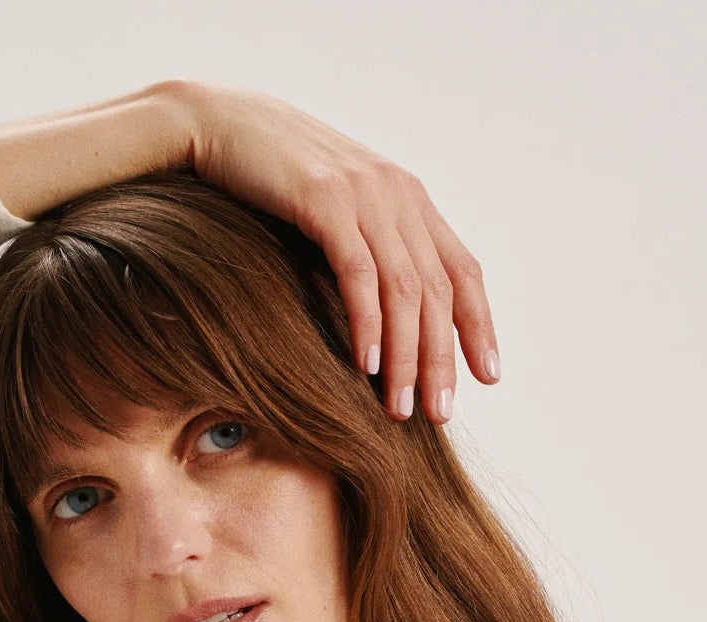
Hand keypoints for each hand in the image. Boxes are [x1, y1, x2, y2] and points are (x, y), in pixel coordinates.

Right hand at [169, 79, 499, 424]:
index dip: (479, 326)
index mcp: (408, 198)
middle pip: (438, 290)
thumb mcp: (338, 212)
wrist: (220, 123)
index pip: (462, 270)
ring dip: (406, 355)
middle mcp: (396, 194)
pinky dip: (367, 322)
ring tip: (399, 408)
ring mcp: (363, 194)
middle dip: (442, 358)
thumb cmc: (273, 179)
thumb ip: (370, 246)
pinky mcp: (323, 199)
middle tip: (440, 413)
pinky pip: (357, 272)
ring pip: (403, 288)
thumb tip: (388, 311)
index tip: (487, 377)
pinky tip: (367, 364)